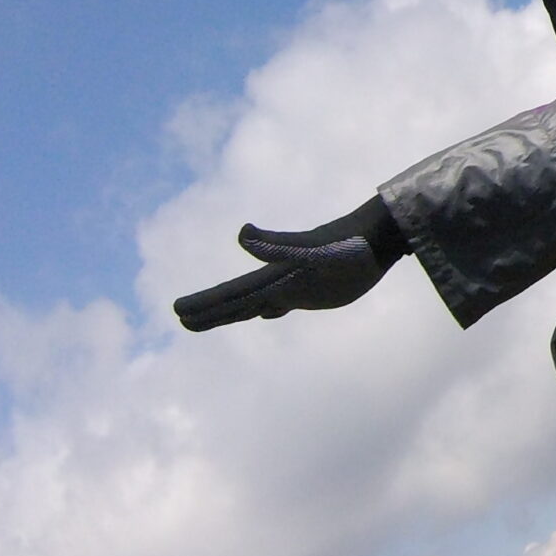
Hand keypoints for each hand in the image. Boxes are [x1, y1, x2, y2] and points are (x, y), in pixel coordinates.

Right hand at [174, 198, 406, 331]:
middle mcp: (279, 281)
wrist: (378, 237)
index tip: (177, 311)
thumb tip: (240, 234)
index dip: (205, 304)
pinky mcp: (316, 292)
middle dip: (209, 312)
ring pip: (255, 304)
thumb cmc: (349, 244)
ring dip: (231, 313)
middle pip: (237, 301)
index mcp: (273, 276)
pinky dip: (269, 309)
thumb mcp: (314, 249)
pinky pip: (285, 303)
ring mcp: (296, 286)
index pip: (231, 294)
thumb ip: (277, 245)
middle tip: (181, 319)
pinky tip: (266, 312)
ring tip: (207, 320)